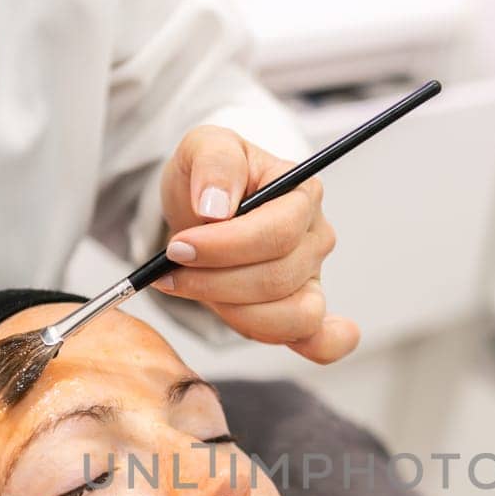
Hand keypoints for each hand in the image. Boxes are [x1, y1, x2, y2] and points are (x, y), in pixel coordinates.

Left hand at [156, 125, 358, 362]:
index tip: (177, 248)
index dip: (225, 247)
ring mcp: (312, 279)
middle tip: (171, 270)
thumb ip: (214, 162)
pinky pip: (323, 340)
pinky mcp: (300, 312)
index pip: (277, 232)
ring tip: (196, 290)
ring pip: (291, 317)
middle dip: (217, 281)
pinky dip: (321, 348)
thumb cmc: (209, 179)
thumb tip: (216, 206)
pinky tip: (304, 345)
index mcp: (303, 194)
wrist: (202, 210)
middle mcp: (316, 239)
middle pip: (278, 278)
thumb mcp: (203, 147)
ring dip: (234, 312)